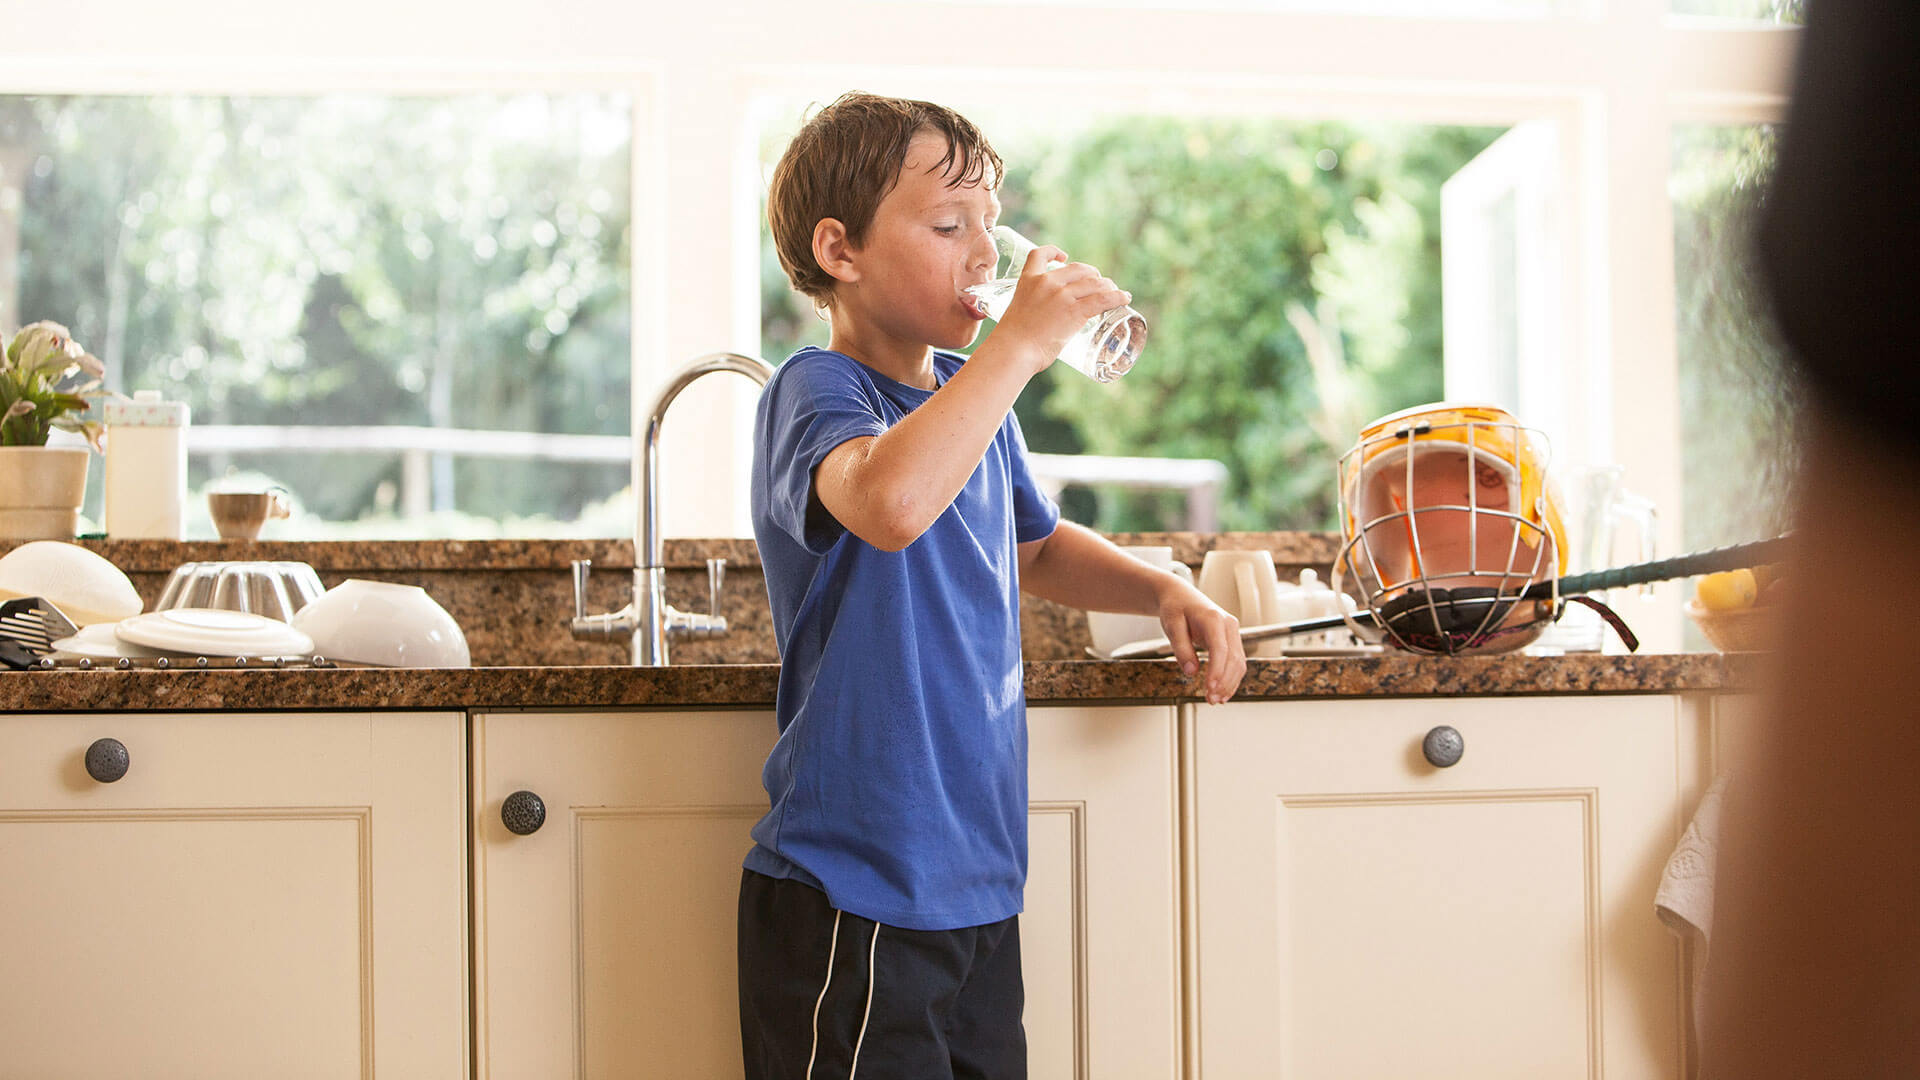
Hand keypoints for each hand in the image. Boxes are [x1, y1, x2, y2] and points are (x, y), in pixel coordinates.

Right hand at [994, 246, 1130, 374]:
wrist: (1012, 351)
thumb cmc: (1011, 343)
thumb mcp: (1017, 316)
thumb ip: (1031, 314)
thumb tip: (1042, 329)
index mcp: (1028, 280)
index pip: (1039, 254)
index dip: (1054, 252)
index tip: (1063, 257)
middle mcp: (1047, 282)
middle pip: (1078, 268)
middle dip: (1092, 274)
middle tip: (1098, 284)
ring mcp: (1062, 295)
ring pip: (1094, 282)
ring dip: (1108, 285)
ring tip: (1115, 292)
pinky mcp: (1075, 311)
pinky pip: (1103, 299)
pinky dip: (1117, 296)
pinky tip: (1124, 297)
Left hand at [1156, 577, 1246, 704]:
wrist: (1180, 595)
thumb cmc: (1175, 608)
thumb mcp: (1171, 626)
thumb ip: (1181, 649)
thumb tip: (1191, 672)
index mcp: (1214, 618)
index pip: (1220, 649)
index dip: (1217, 671)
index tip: (1210, 688)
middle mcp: (1229, 624)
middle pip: (1233, 659)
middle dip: (1224, 682)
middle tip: (1210, 699)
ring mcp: (1233, 632)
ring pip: (1239, 663)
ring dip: (1229, 684)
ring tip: (1215, 700)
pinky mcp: (1232, 640)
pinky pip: (1236, 662)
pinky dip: (1231, 679)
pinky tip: (1222, 692)